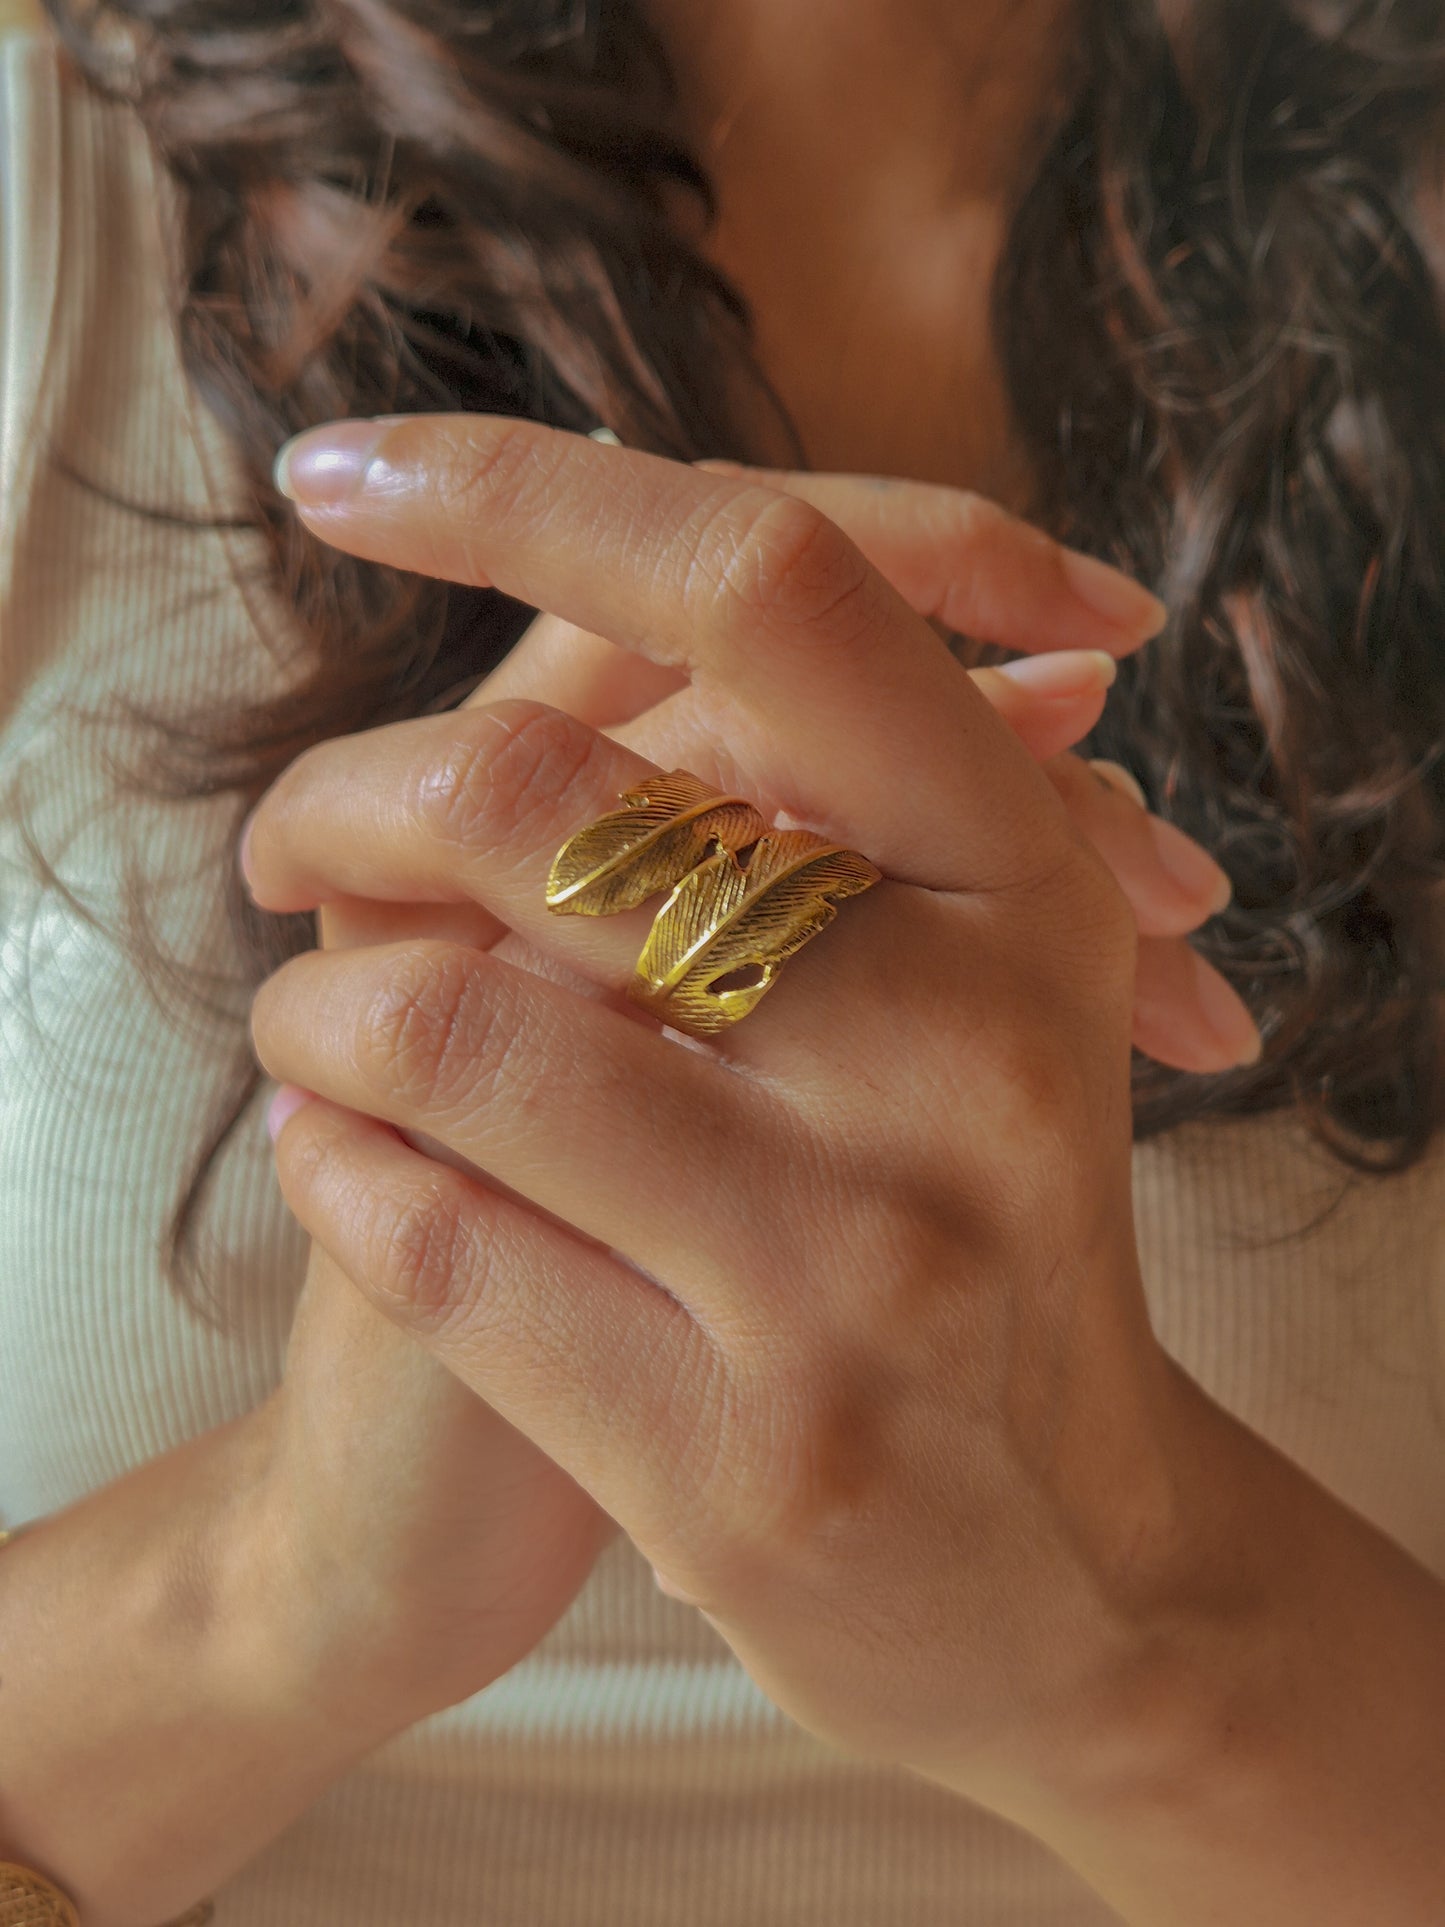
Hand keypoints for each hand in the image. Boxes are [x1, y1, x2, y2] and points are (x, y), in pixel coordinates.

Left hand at [244, 418, 1240, 1803]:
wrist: (1053, 1582)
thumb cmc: (974, 1240)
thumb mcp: (985, 998)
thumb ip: (850, 804)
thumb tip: (677, 580)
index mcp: (1017, 893)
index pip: (770, 587)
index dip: (535, 486)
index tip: (350, 469)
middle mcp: (960, 1058)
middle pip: (545, 794)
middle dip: (355, 803)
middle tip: (302, 844)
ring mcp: (853, 1272)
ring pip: (449, 1029)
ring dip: (322, 1016)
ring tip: (317, 1034)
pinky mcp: (745, 1463)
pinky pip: (441, 1247)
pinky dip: (343, 1179)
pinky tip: (347, 1166)